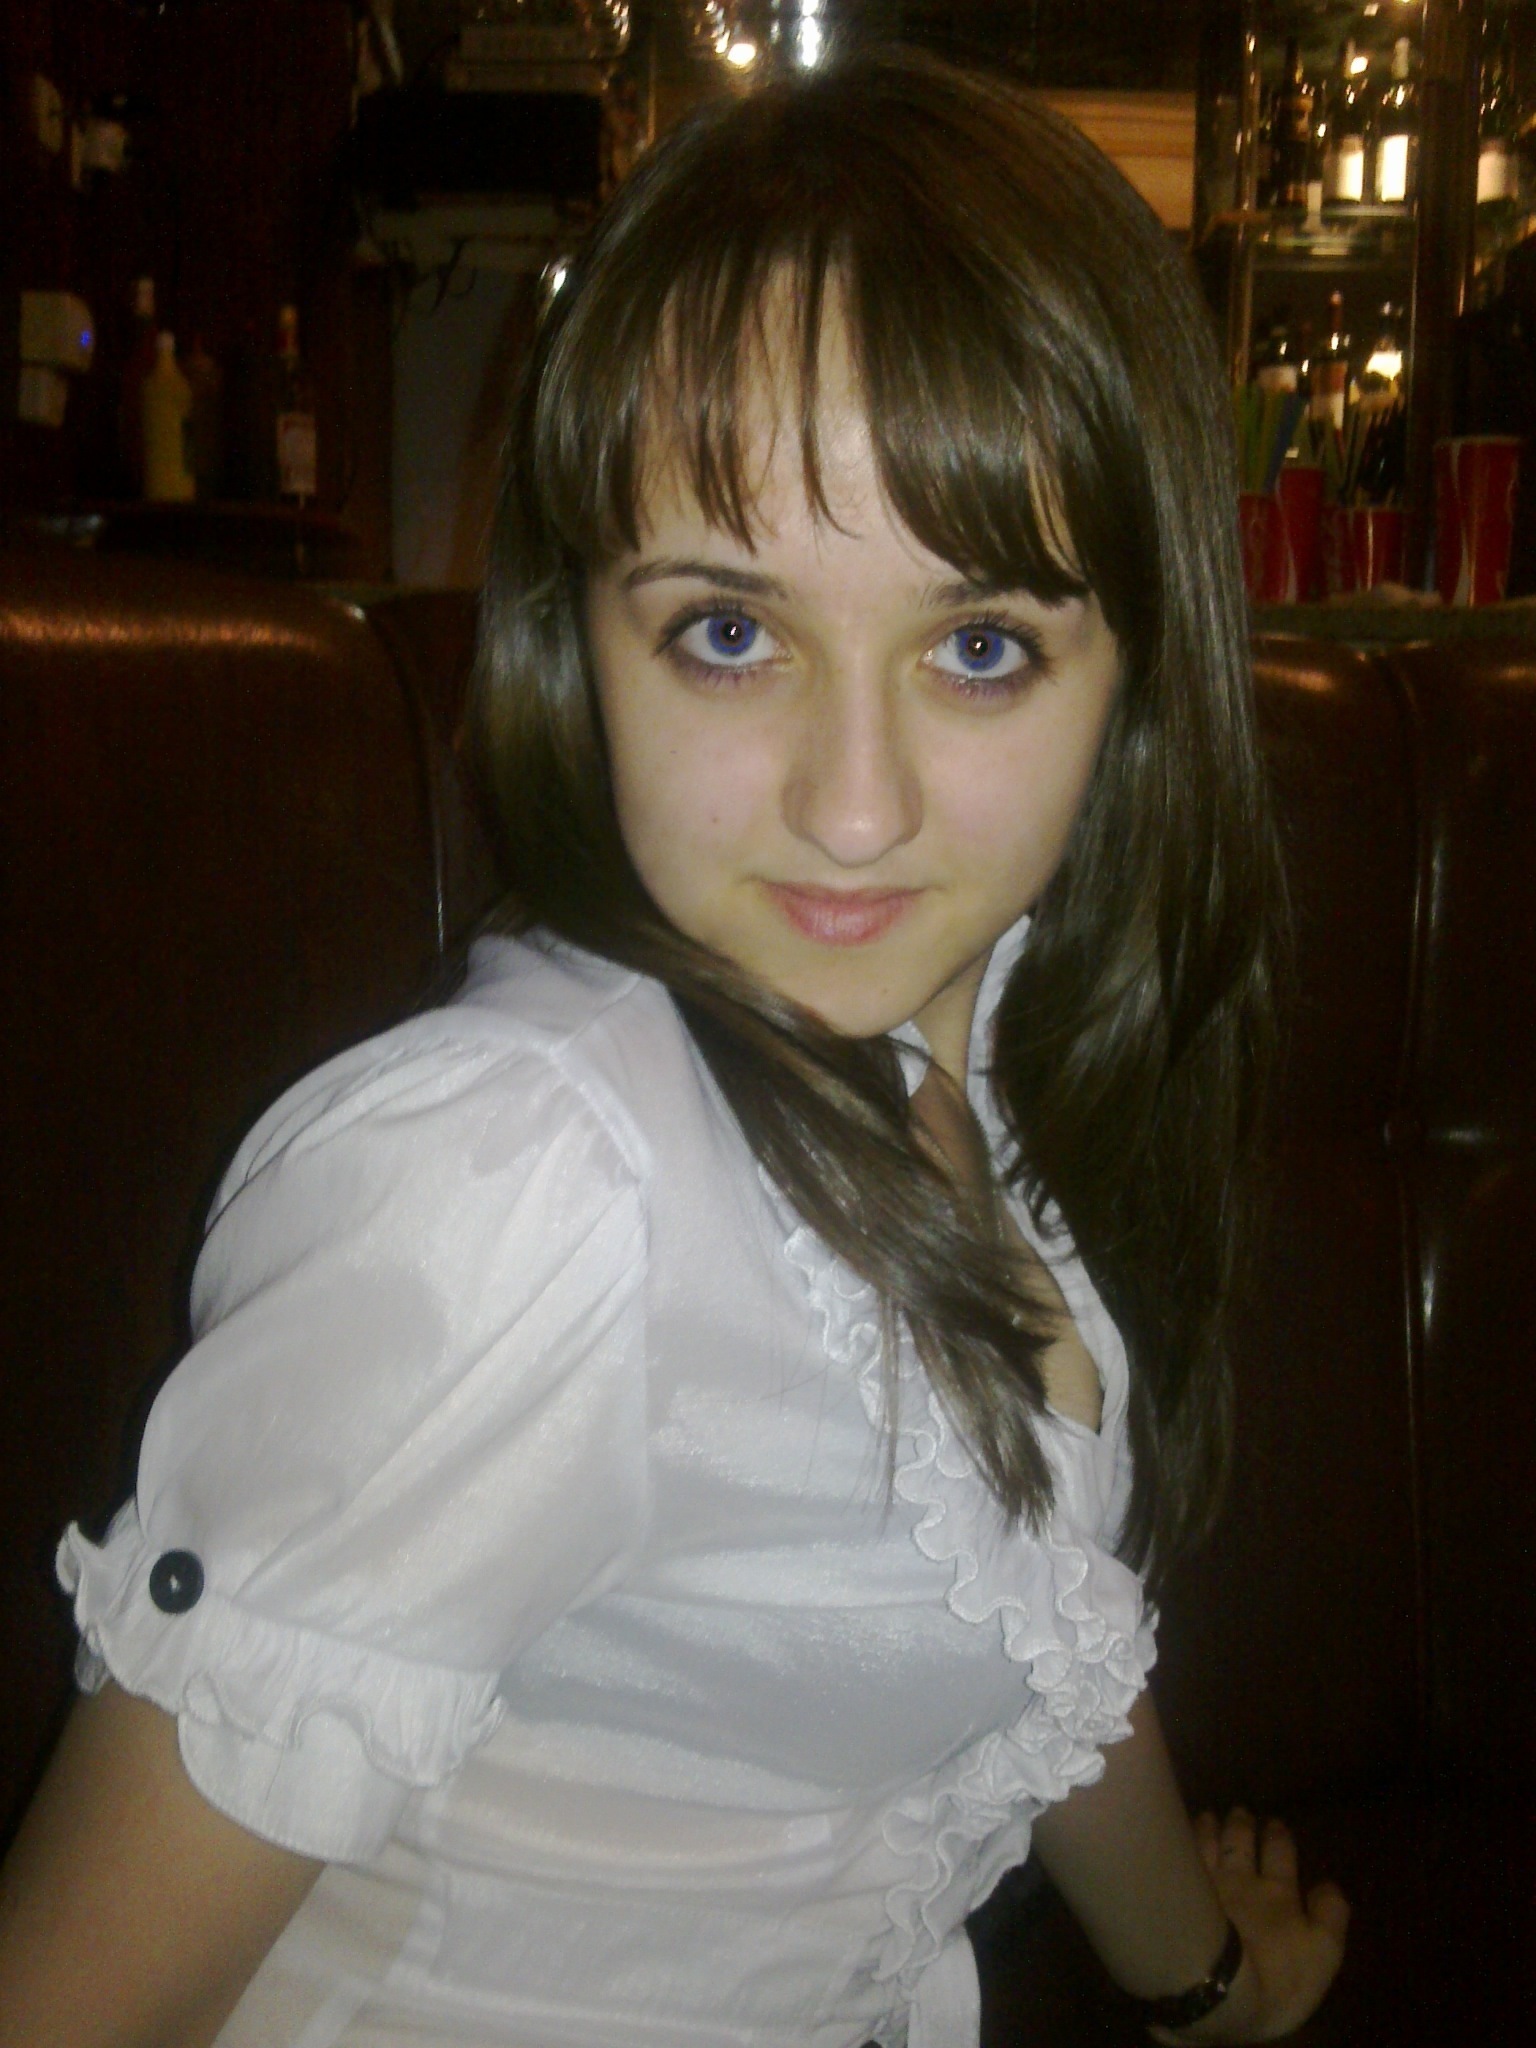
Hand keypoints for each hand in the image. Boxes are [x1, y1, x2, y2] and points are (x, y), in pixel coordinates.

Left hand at [1149, 1810, 1348, 2043]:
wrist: (1219, 1986)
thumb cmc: (1278, 1977)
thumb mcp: (1323, 1952)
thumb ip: (1330, 1915)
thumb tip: (1328, 1883)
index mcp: (1279, 1893)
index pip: (1280, 1854)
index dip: (1279, 1837)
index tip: (1275, 1823)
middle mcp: (1241, 1880)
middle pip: (1240, 1843)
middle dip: (1243, 1825)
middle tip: (1240, 1811)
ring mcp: (1205, 1885)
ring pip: (1207, 1845)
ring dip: (1210, 1828)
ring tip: (1208, 1817)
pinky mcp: (1179, 1895)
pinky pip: (1180, 1857)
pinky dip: (1183, 1841)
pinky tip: (1177, 1833)